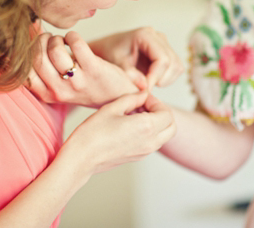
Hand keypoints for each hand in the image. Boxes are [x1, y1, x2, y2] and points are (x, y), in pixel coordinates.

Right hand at [26, 31, 141, 107]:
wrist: (117, 97)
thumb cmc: (84, 86)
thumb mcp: (59, 85)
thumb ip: (42, 68)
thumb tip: (26, 36)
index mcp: (47, 95)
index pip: (24, 72)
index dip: (27, 52)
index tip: (36, 45)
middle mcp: (60, 91)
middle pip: (37, 59)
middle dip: (41, 42)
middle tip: (50, 39)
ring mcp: (77, 82)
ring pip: (54, 51)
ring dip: (57, 39)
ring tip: (62, 41)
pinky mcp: (94, 70)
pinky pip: (76, 44)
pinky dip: (72, 36)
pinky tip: (74, 39)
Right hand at [59, 91, 176, 174]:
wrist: (81, 158)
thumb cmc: (93, 132)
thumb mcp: (112, 108)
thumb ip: (132, 98)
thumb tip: (143, 94)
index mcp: (146, 127)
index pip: (166, 112)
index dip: (156, 101)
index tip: (142, 97)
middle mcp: (150, 142)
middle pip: (172, 126)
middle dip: (162, 113)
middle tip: (145, 105)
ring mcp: (145, 152)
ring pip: (164, 135)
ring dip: (157, 123)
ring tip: (137, 114)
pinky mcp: (138, 157)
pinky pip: (153, 143)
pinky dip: (150, 132)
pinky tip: (131, 125)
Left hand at [89, 27, 183, 89]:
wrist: (107, 49)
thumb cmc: (109, 53)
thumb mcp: (115, 63)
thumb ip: (129, 74)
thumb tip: (145, 86)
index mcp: (145, 35)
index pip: (162, 59)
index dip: (156, 77)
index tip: (145, 90)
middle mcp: (157, 37)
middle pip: (172, 63)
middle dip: (161, 79)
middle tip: (145, 90)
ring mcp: (163, 43)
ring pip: (177, 66)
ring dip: (166, 80)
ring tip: (147, 84)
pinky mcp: (166, 52)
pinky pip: (175, 68)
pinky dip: (167, 78)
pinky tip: (151, 81)